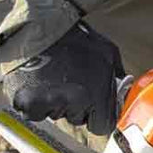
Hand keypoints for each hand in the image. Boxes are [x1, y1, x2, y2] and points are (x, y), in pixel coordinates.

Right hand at [1, 23, 121, 135]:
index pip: (103, 126)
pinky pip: (34, 113)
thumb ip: (119, 77)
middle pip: (78, 120)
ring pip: (56, 116)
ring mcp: (51, 103)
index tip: (92, 104)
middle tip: (68, 82)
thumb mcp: (109, 53)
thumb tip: (124, 93)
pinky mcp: (28, 102)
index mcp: (98, 95)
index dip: (98, 116)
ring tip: (52, 77)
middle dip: (75, 107)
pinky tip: (36, 83)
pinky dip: (35, 103)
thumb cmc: (75, 38)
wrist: (39, 26)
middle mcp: (76, 102)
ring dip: (55, 103)